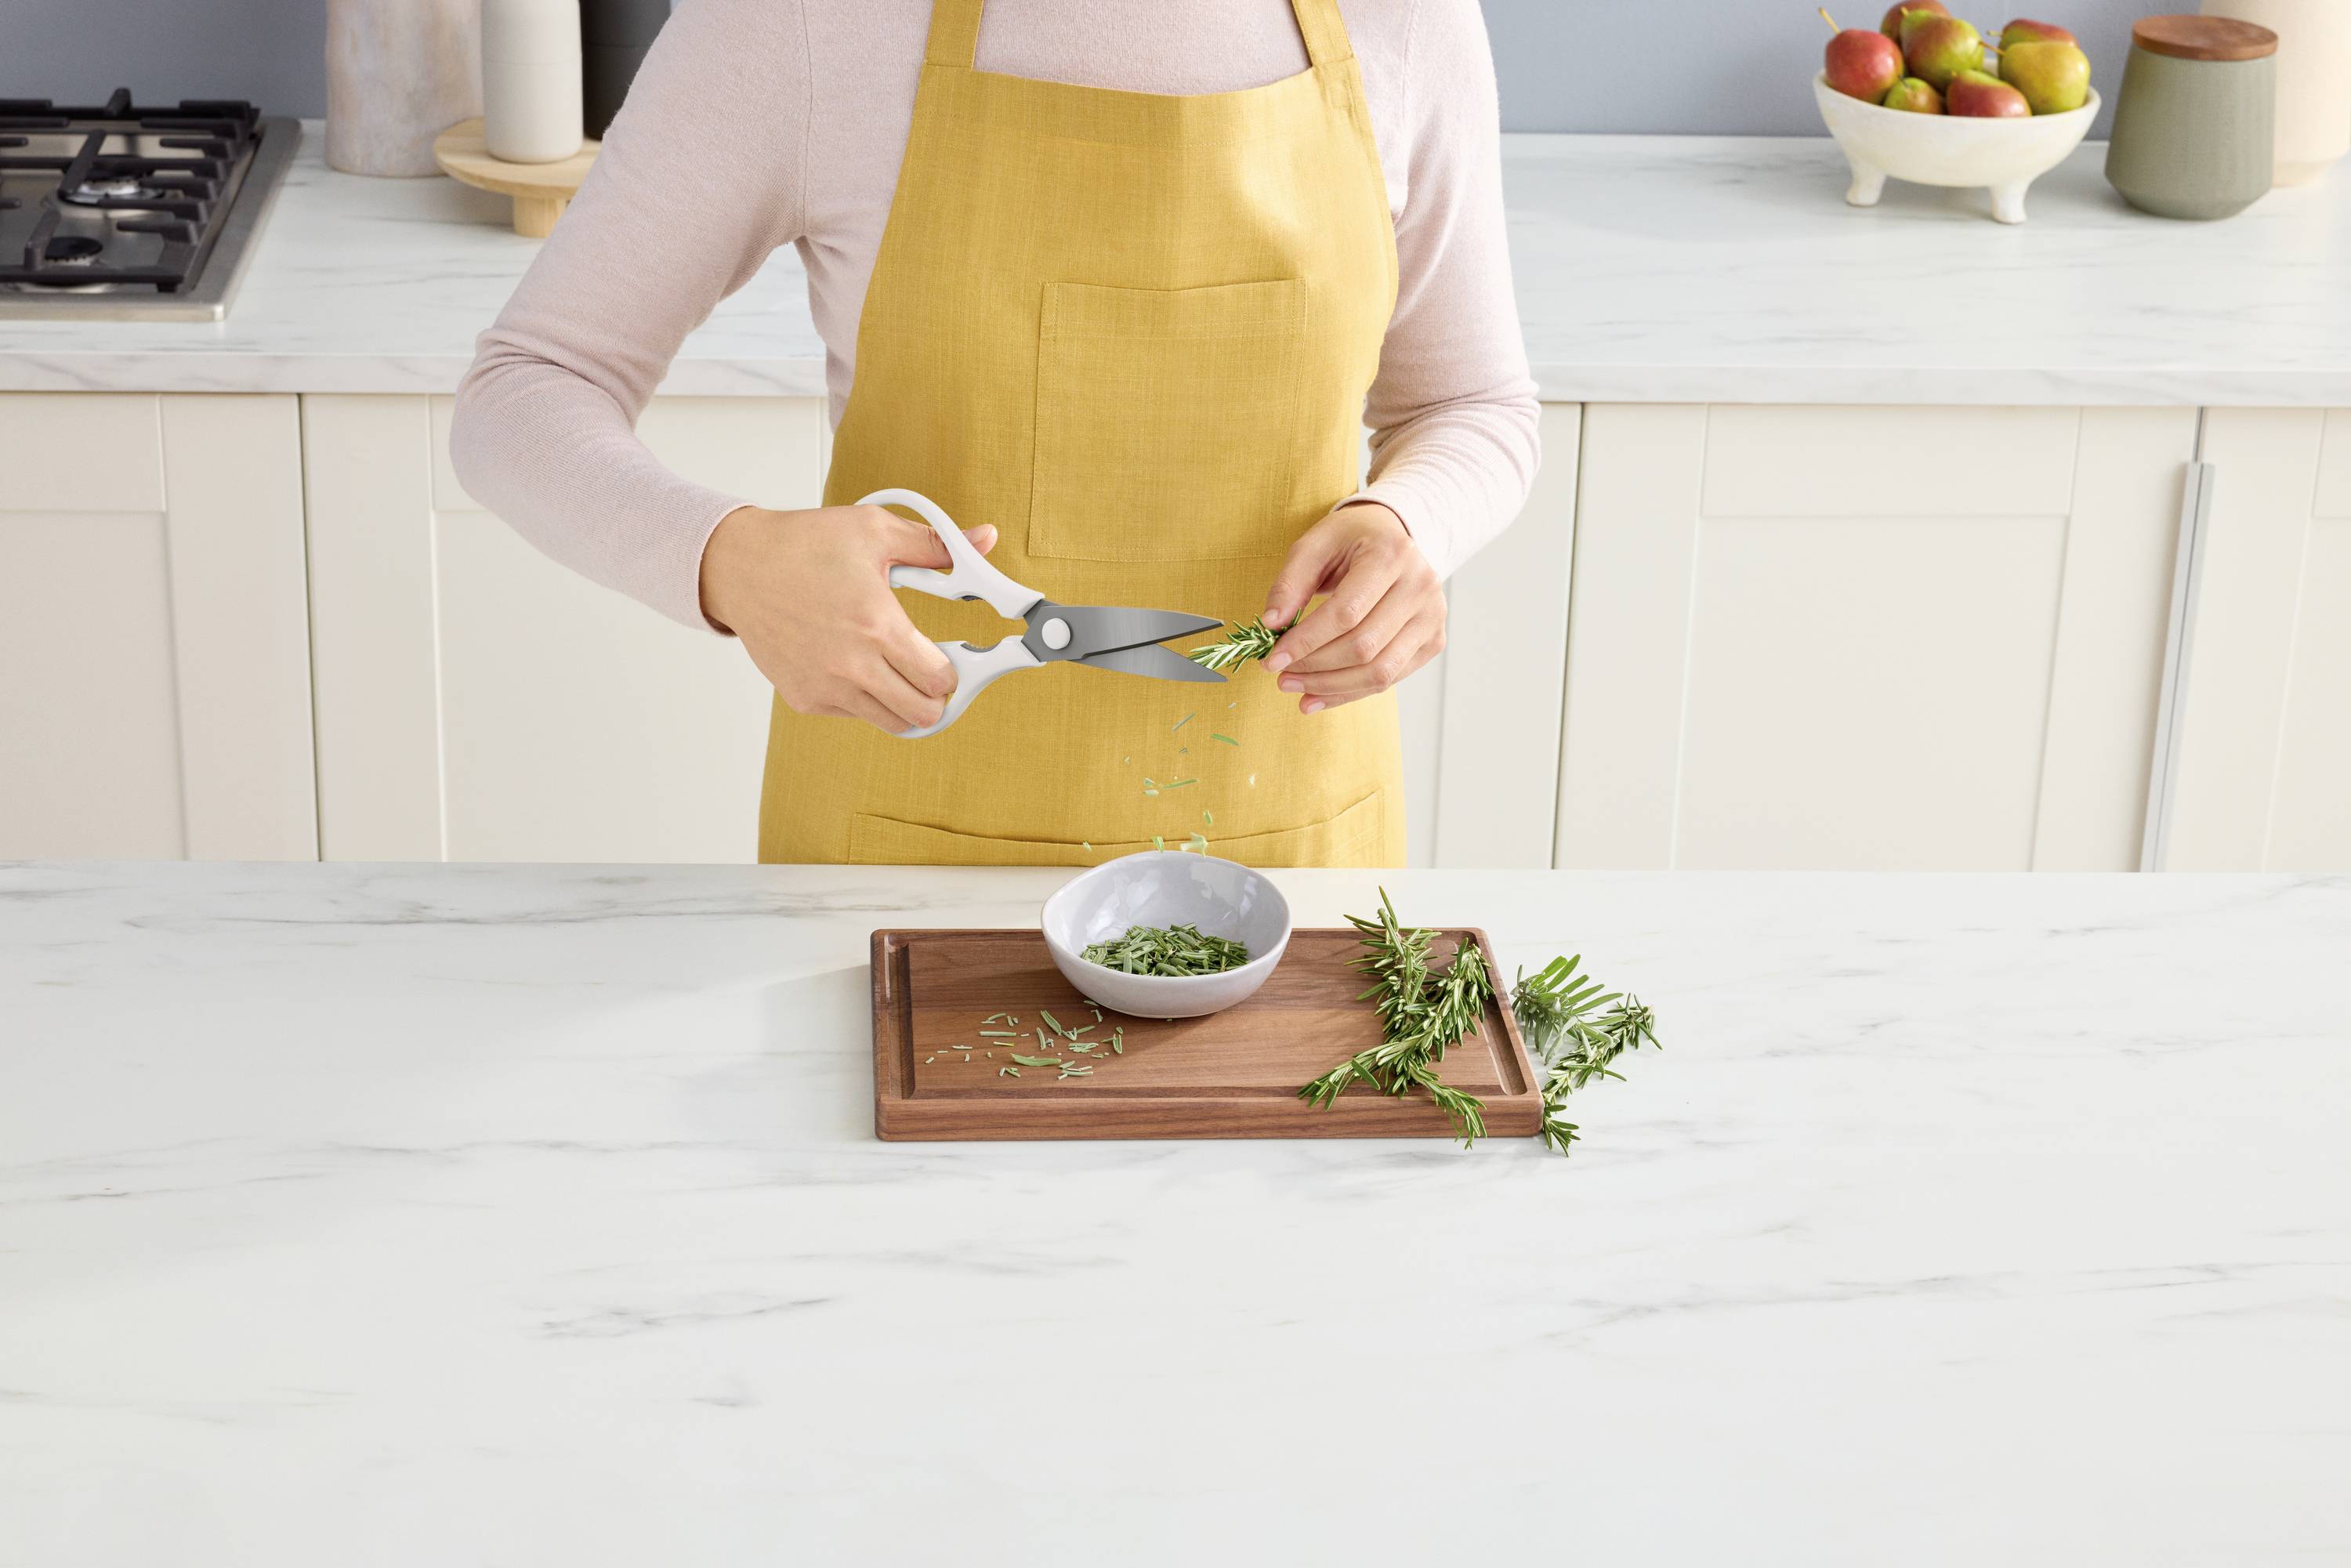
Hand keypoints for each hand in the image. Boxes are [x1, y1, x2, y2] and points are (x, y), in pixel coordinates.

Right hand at [699, 503, 999, 733]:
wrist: (739, 566)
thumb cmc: (803, 545)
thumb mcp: (875, 531)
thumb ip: (937, 544)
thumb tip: (986, 538)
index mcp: (877, 626)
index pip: (940, 680)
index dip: (953, 670)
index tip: (948, 656)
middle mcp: (852, 666)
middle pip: (922, 715)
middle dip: (935, 696)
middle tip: (928, 671)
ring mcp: (826, 687)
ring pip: (890, 722)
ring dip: (901, 702)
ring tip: (894, 669)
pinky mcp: (804, 698)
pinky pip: (852, 714)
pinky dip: (863, 698)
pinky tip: (853, 664)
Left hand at [1260, 502, 1445, 713]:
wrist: (1393, 537)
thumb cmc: (1350, 540)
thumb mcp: (1314, 545)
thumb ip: (1290, 583)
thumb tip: (1271, 625)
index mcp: (1391, 555)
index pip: (1346, 613)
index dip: (1306, 641)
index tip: (1272, 659)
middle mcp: (1420, 587)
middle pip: (1363, 647)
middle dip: (1315, 667)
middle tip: (1280, 675)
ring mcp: (1432, 617)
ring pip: (1380, 672)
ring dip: (1331, 687)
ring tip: (1296, 688)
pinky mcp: (1433, 641)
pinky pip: (1390, 679)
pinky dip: (1350, 692)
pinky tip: (1319, 694)